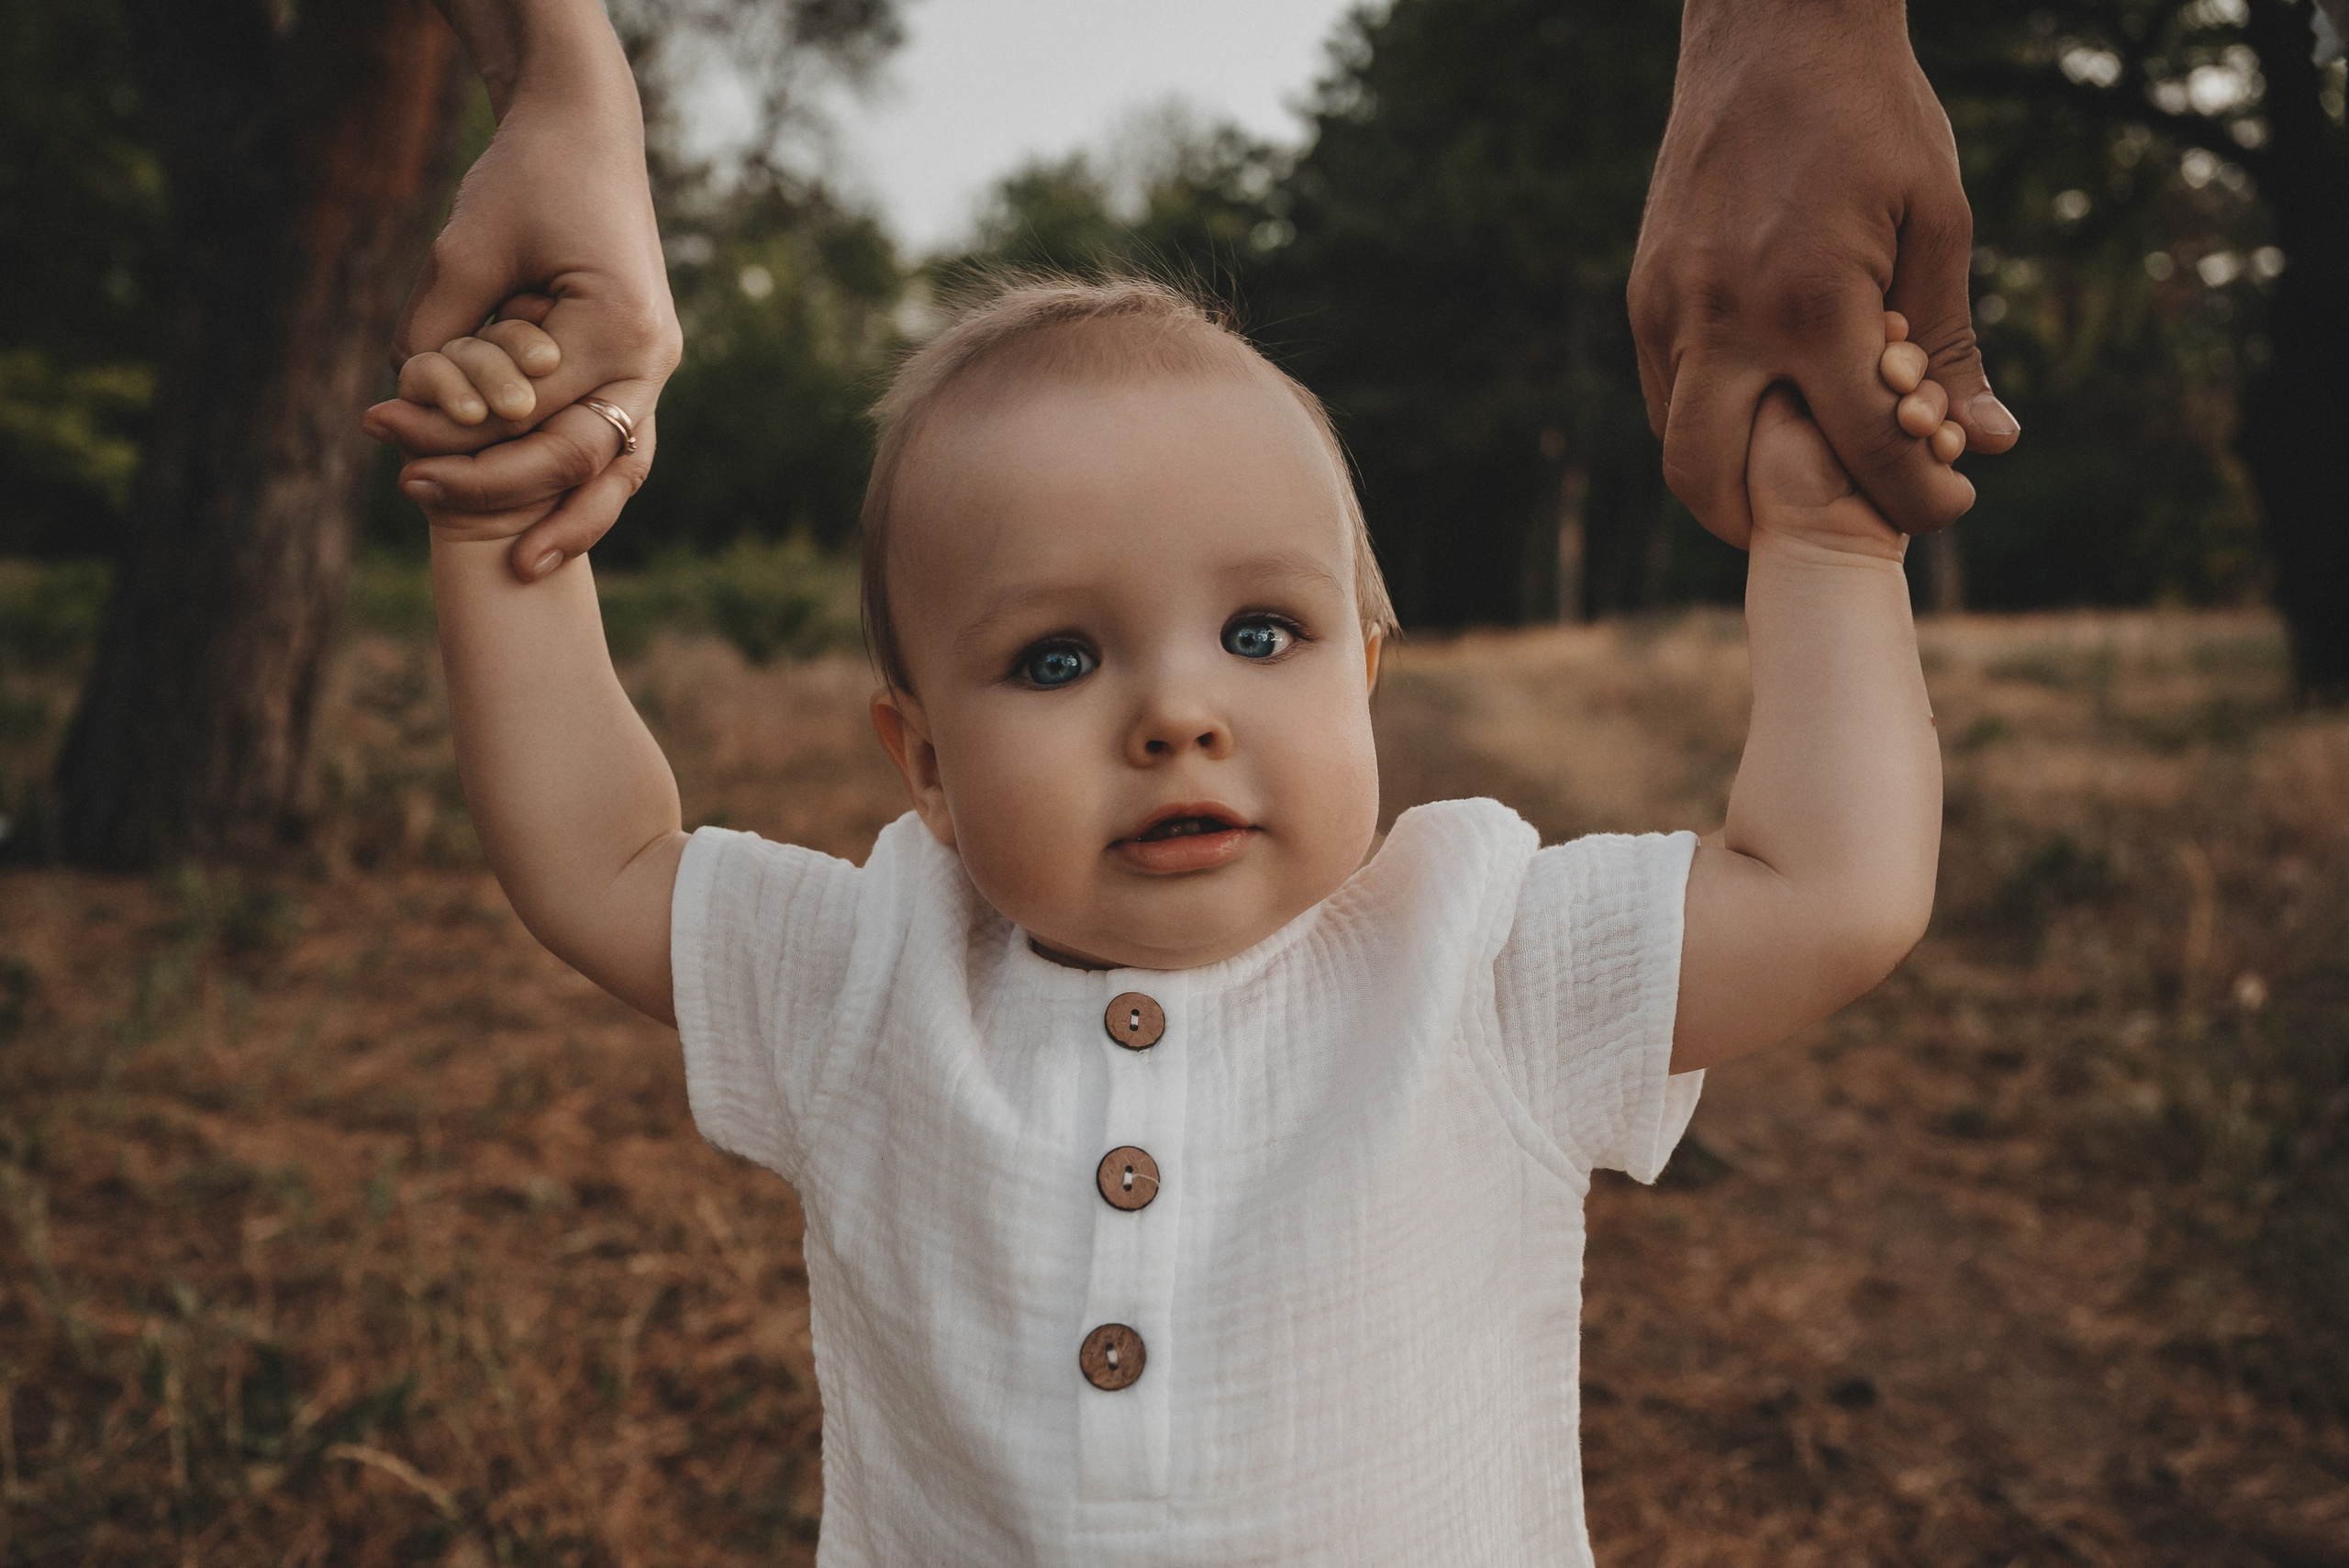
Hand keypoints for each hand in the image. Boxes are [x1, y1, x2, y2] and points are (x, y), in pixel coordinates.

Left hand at [361, 10, 678, 580]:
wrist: (585, 133)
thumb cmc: (527, 176)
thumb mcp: (466, 245)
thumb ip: (441, 330)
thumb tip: (407, 402)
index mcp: (619, 328)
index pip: (532, 415)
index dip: (455, 435)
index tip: (382, 430)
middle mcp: (649, 360)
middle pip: (579, 459)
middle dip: (497, 487)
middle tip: (413, 492)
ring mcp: (651, 369)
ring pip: (618, 473)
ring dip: (571, 523)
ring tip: (522, 568)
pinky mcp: (635, 370)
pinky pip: (616, 450)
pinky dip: (582, 490)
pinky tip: (545, 528)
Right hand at [1628, 0, 2018, 546]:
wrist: (1773, 29)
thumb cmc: (1872, 116)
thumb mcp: (1938, 219)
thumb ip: (1952, 341)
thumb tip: (1989, 440)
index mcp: (1810, 301)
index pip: (1862, 447)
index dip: (1915, 497)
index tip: (1946, 501)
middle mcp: (1722, 317)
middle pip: (1712, 483)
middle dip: (1768, 528)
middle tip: (1831, 523)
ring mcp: (1668, 307)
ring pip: (1675, 445)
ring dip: (1732, 477)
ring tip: (1801, 468)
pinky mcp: (1644, 292)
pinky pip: (1664, 391)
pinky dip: (1710, 420)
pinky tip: (1765, 401)